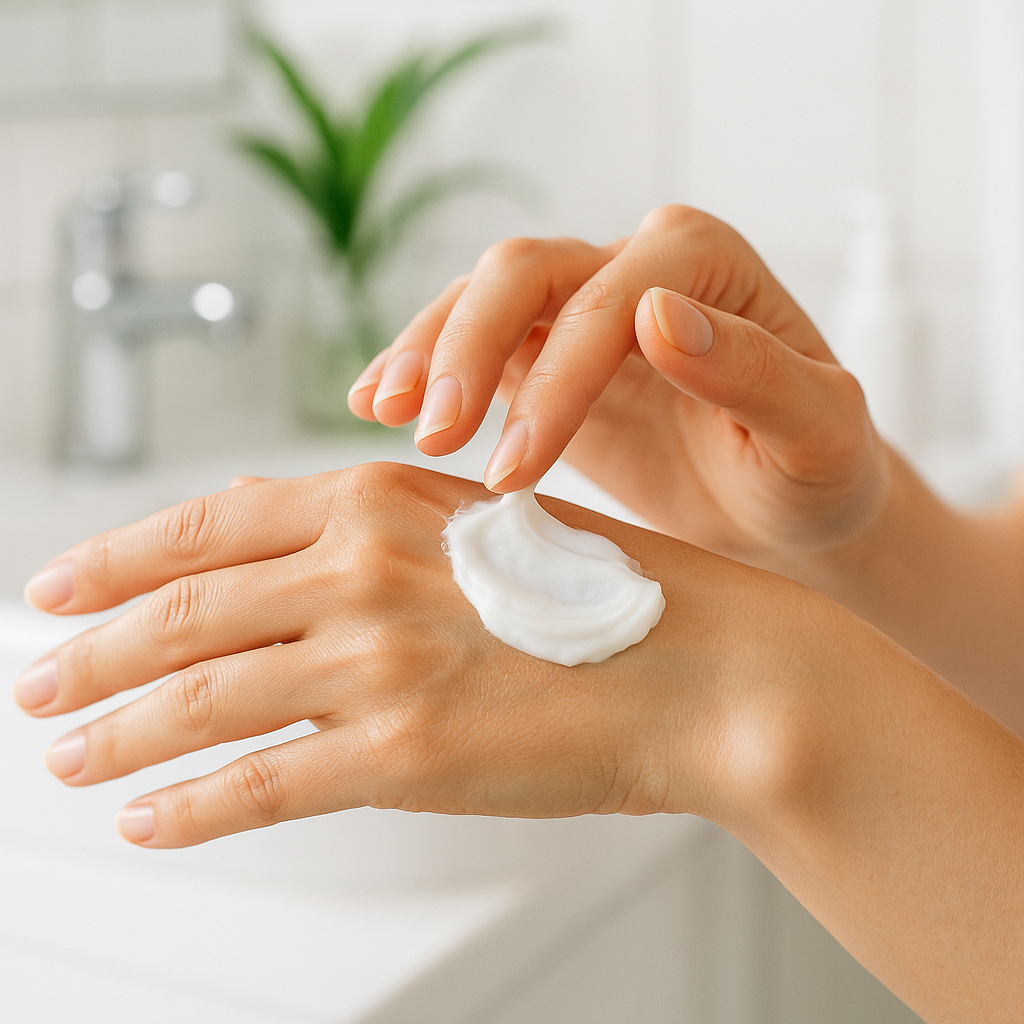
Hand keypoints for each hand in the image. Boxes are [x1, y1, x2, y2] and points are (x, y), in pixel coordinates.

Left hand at [14, 463, 734, 846]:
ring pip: (200, 701)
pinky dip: (191, 807)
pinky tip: (152, 820)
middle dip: (88, 653)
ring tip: (66, 757)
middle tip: (35, 681)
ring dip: (117, 733)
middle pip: (181, 613)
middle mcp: (362, 569)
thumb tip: (268, 543)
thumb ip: (371, 532)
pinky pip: (262, 786)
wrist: (707, 667)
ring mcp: (378, 662)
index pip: (206, 526)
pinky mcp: (405, 755)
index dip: (117, 559)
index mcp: (379, 499)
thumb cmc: (606, 594)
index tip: (59, 590)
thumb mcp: (479, 527)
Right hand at [348, 205, 889, 566]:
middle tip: (434, 435)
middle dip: (470, 347)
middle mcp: (635, 265)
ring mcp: (580, 307)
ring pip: (482, 298)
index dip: (557, 379)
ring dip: (428, 350)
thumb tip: (659, 315)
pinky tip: (377, 403)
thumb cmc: (810, 471)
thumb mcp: (817, 430)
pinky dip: (422, 368)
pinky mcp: (542, 355)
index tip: (516, 468)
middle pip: (526, 272)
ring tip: (381, 412)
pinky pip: (470, 346)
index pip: (612, 298)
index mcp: (704, 263)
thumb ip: (755, 373)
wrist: (778, 507)